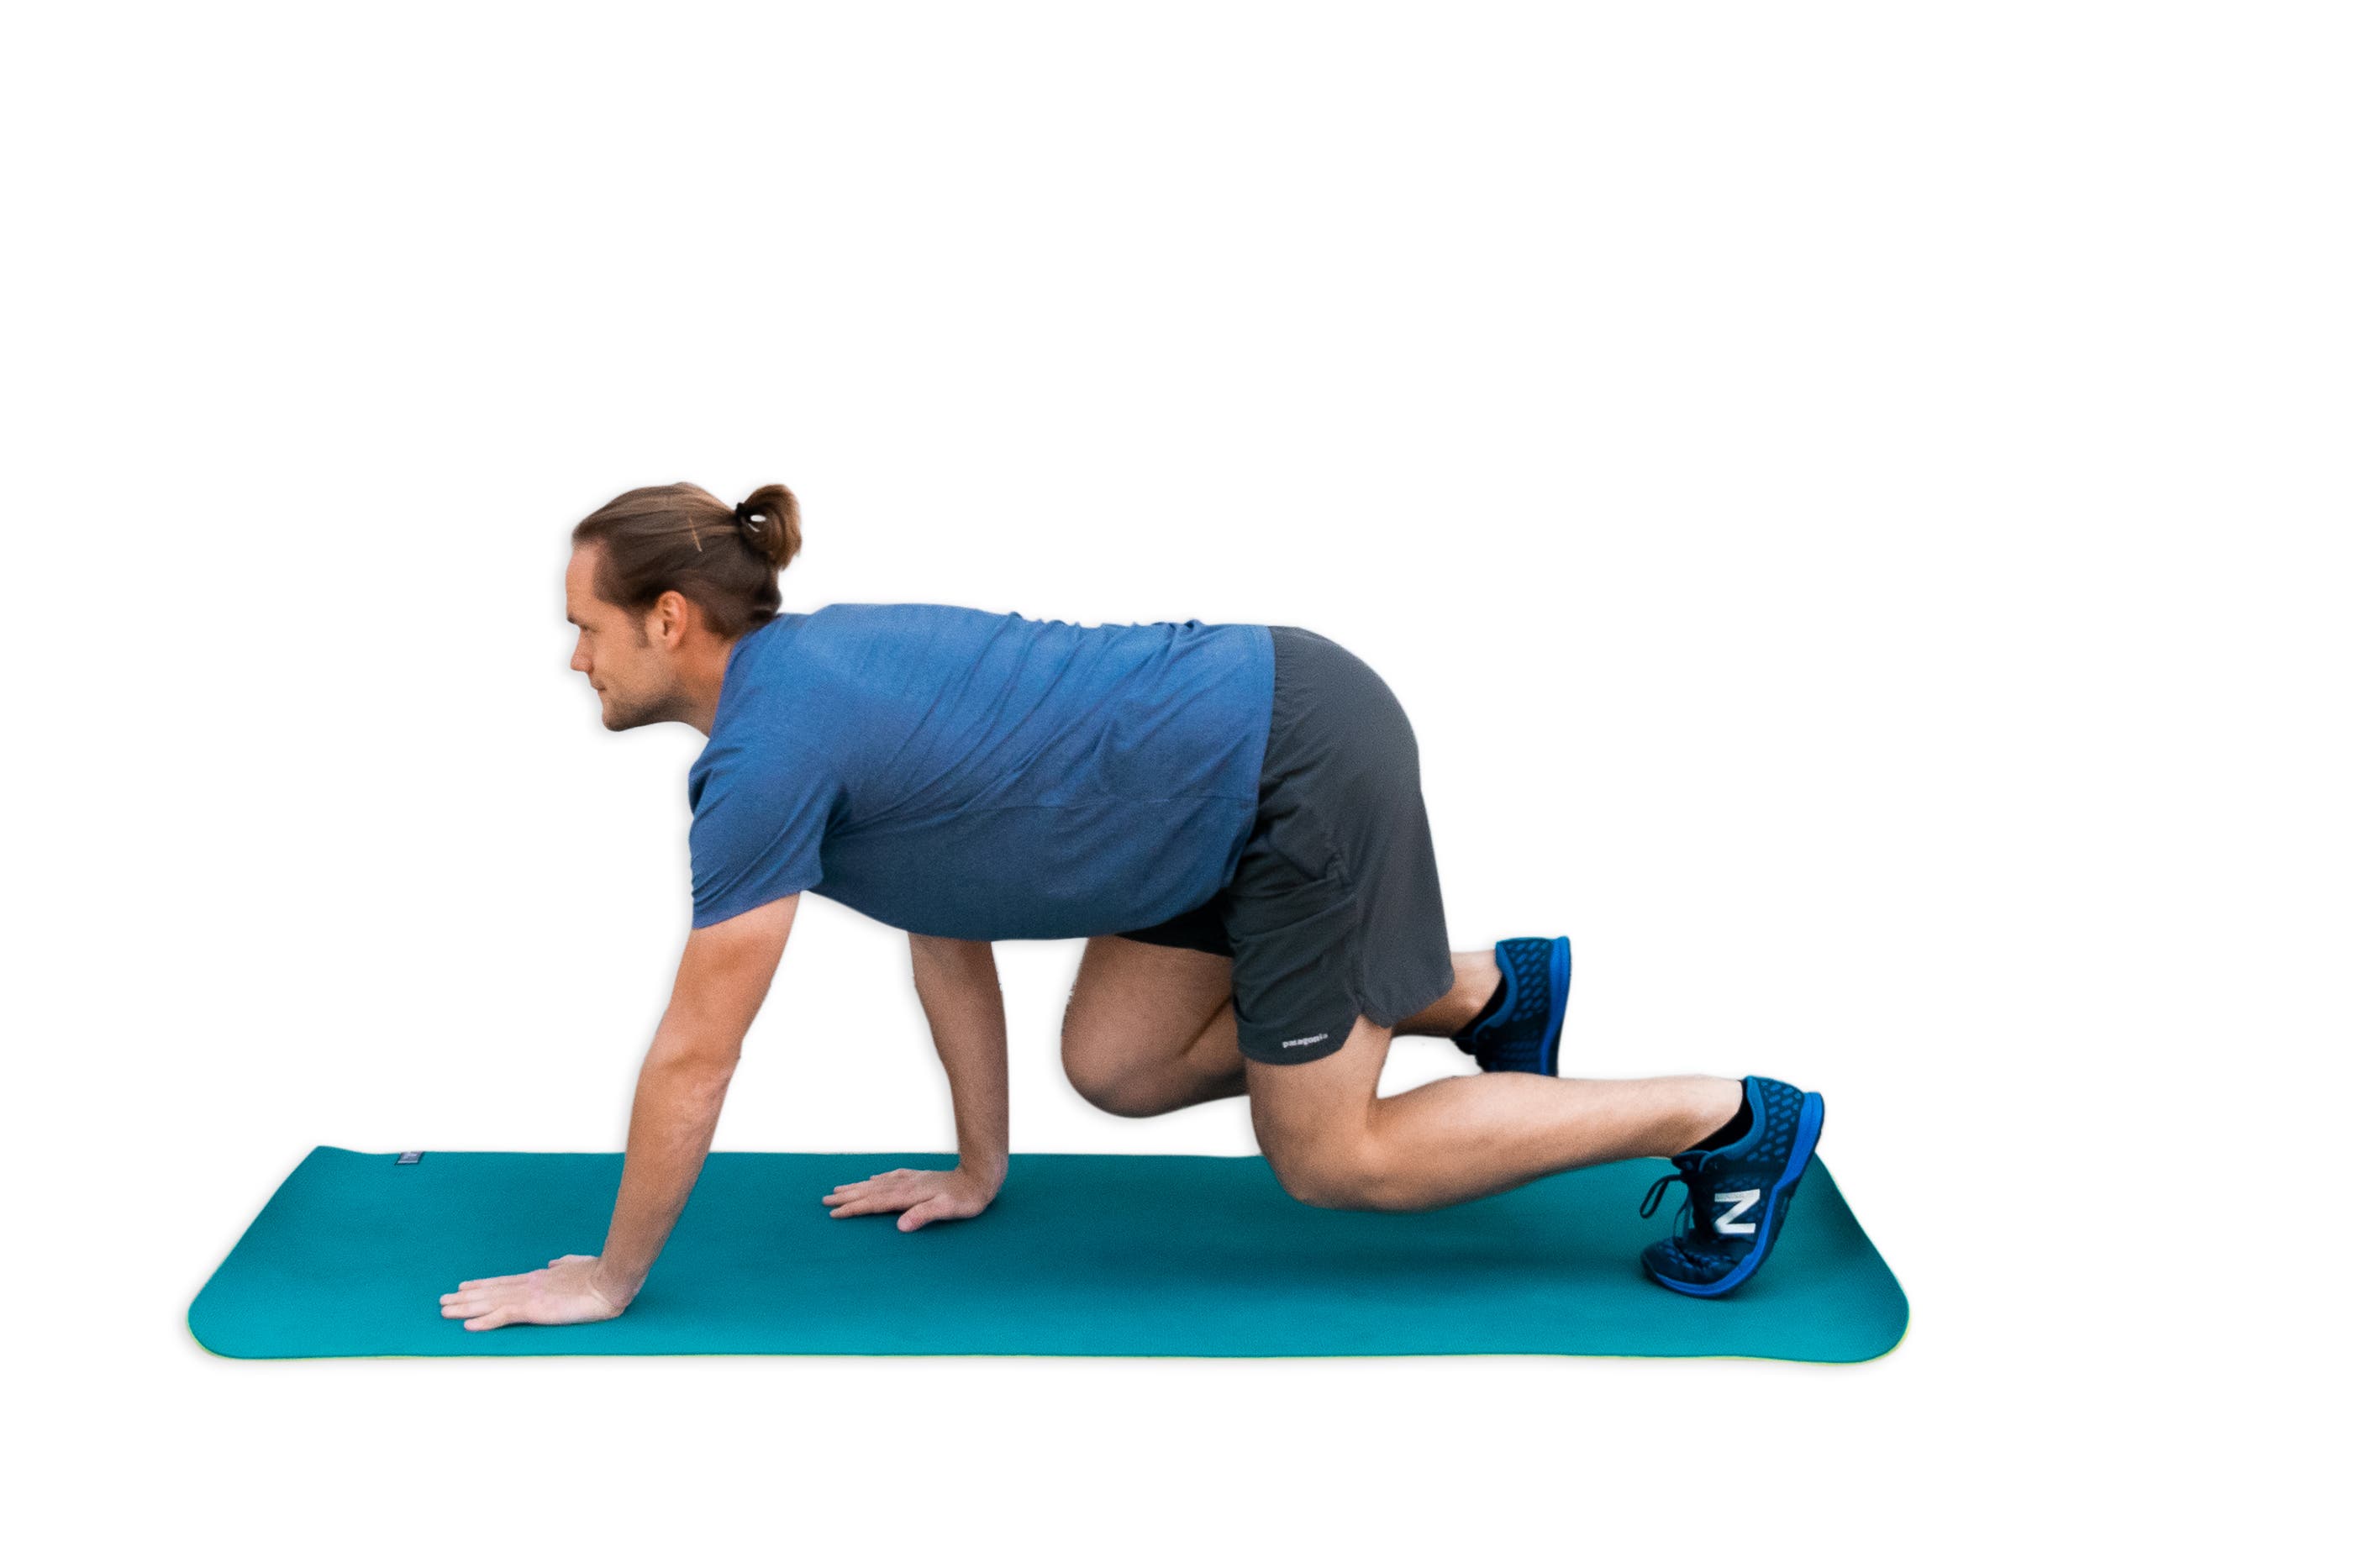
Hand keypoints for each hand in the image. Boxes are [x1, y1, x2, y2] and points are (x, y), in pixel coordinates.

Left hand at [439, 1254, 631, 1331]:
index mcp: (538, 1278)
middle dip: (464, 1298)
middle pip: (489, 1292)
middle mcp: (528, 1286)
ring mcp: (530, 1297)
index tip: (463, 1287)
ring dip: (465, 1308)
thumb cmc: (599, 1274)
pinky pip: (503, 1316)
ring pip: (489, 1302)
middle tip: (442, 1301)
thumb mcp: (577, 1266)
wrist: (609, 1279)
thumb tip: (554, 1263)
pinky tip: (468, 1326)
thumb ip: (563, 1265)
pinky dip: (484, 1321)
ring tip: (445, 1311)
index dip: (481, 1285)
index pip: (502, 1282)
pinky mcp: (535, 1309)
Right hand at [821, 1165, 998, 1230]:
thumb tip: (901, 1226)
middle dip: (847, 1197)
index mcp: (908, 1195)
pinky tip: (872, 1180)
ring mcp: (911, 1179)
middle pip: (869, 1192)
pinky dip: (877, 1180)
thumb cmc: (966, 1198)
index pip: (874, 1203)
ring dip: (857, 1187)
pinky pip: (891, 1178)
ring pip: (877, 1184)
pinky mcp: (919, 1177)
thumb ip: (924, 1215)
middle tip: (824, 1200)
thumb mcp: (947, 1210)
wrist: (980, 1175)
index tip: (834, 1213)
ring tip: (839, 1189)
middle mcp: (905, 1185)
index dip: (853, 1209)